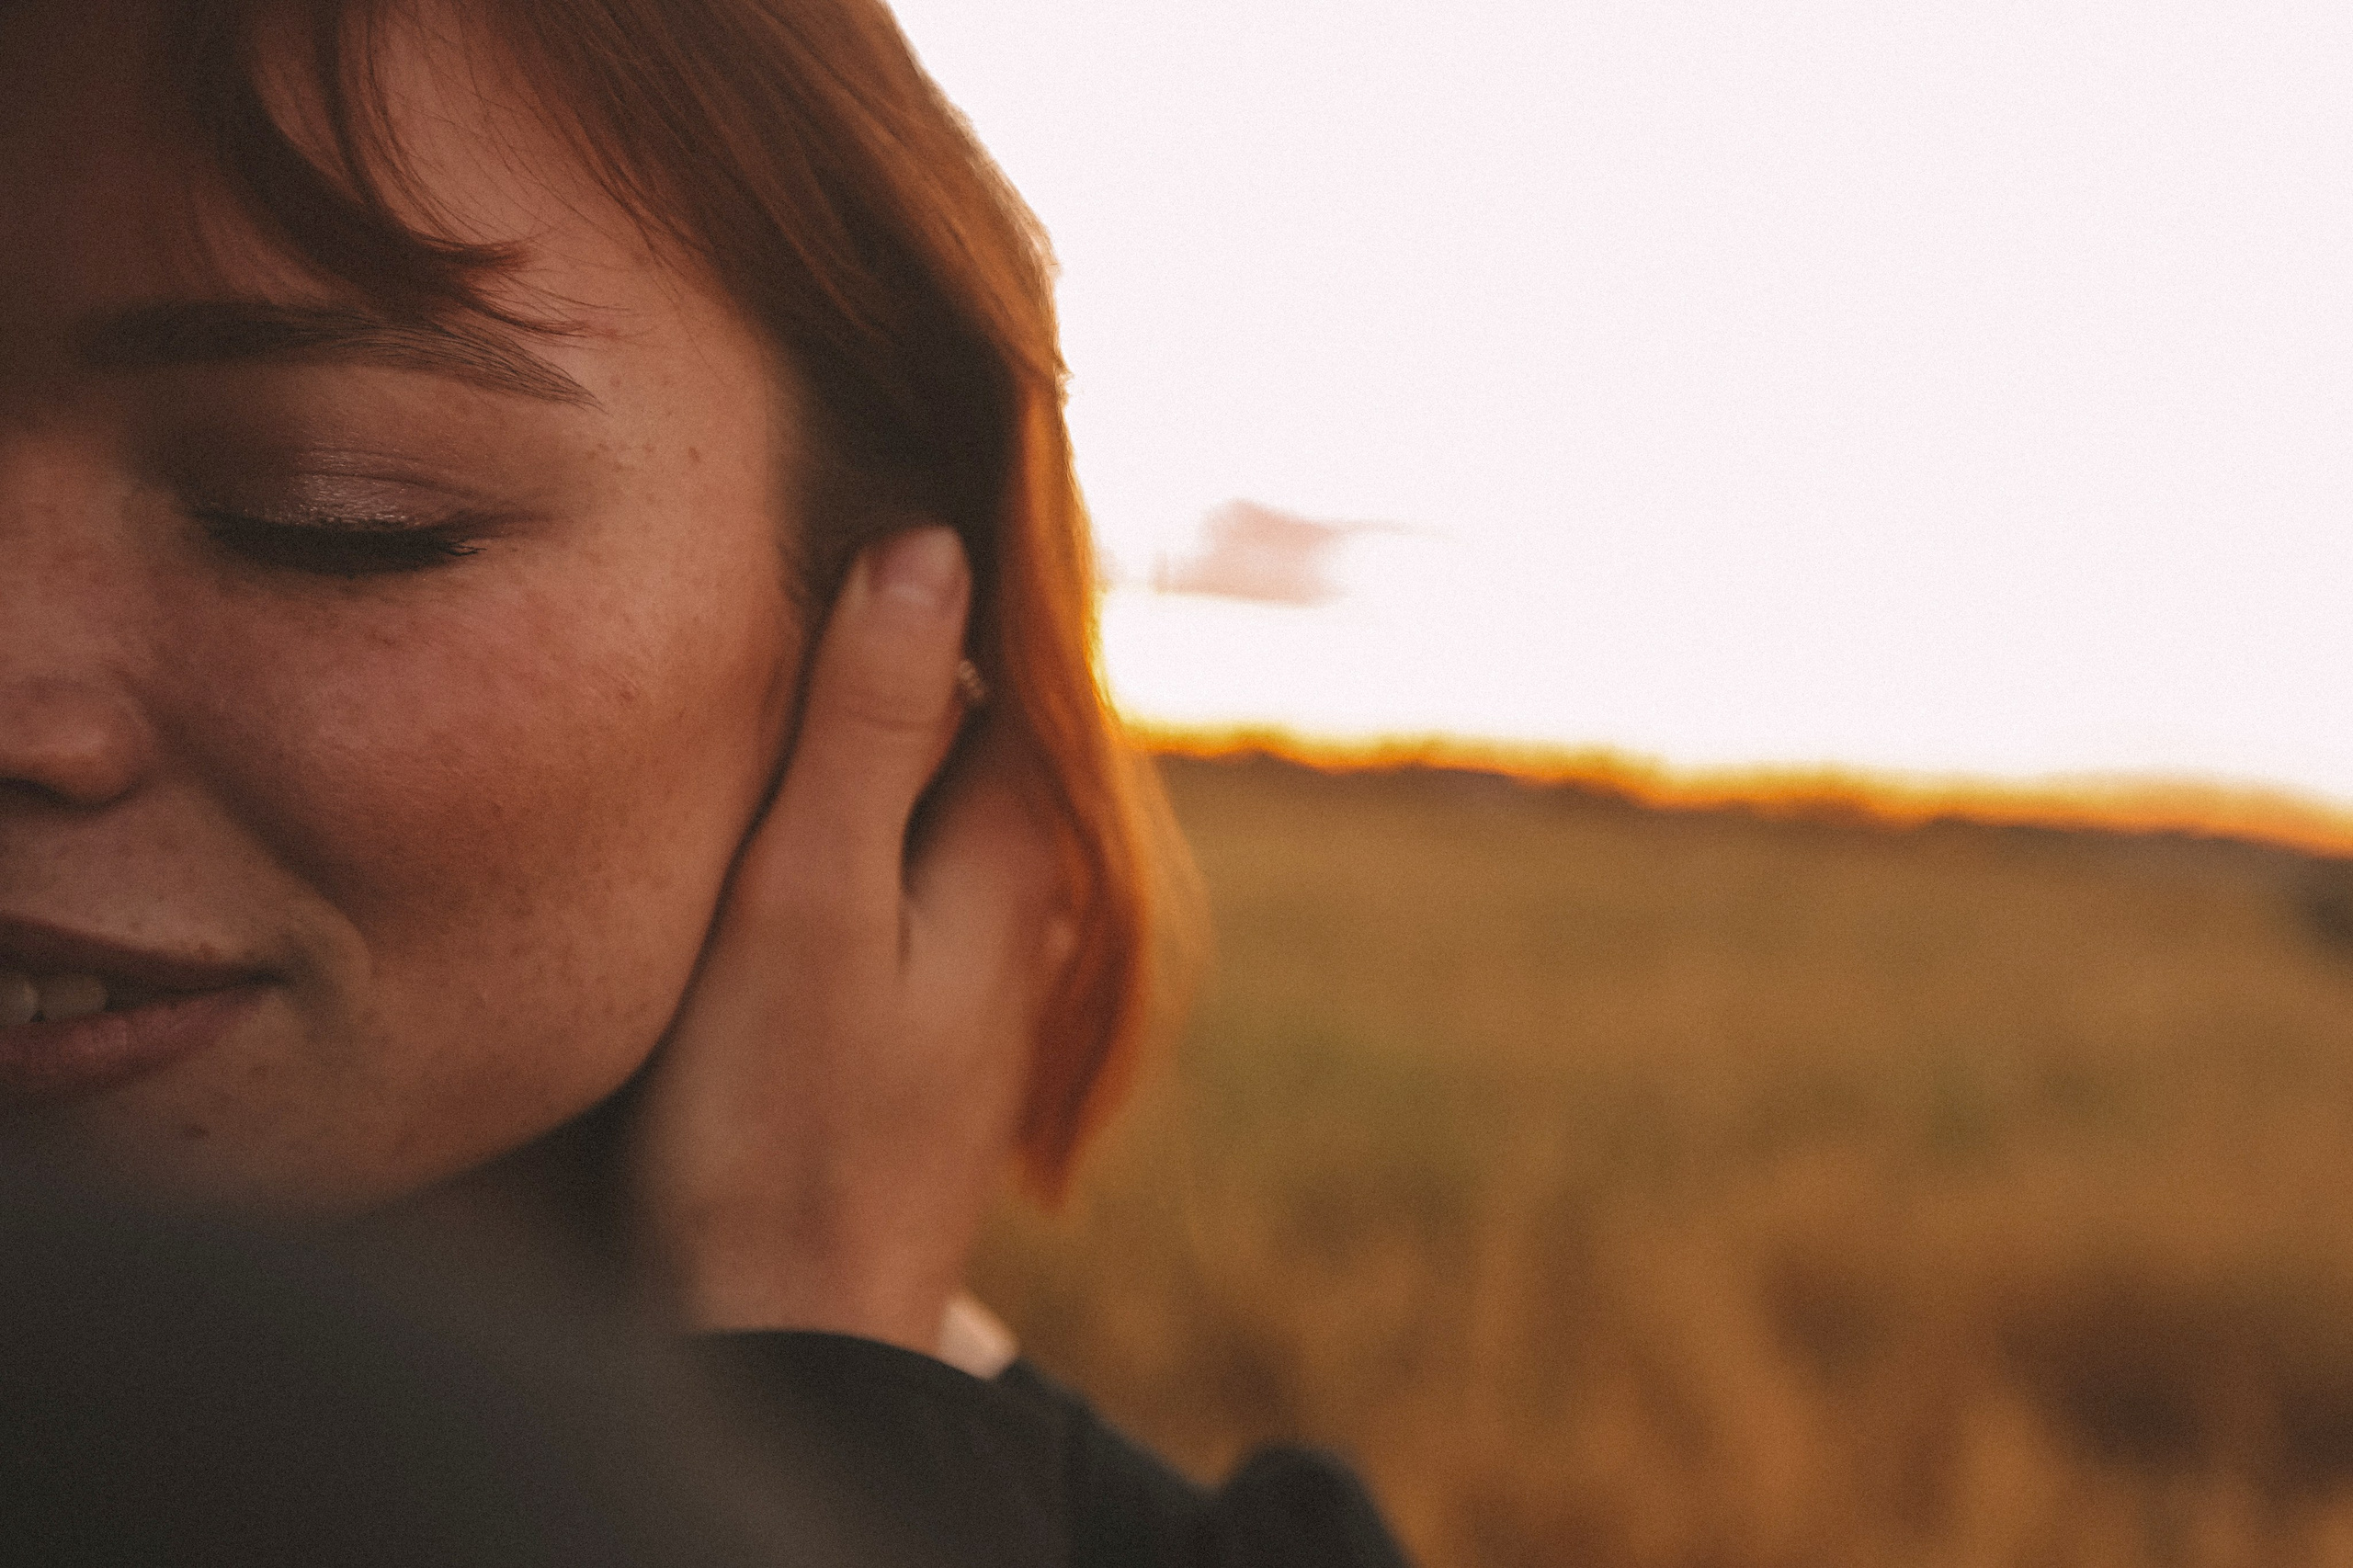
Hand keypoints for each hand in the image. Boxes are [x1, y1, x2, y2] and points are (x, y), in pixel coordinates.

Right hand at [626, 526, 1070, 1350]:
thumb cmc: (777, 1121)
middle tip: (888, 497)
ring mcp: (992, 965)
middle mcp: (1035, 902)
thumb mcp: (806, 899)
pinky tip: (841, 777)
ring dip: (928, 704)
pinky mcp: (937, 1015)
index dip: (994, 557)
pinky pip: (936, 857)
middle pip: (1005, 718)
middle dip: (959, 623)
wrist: (792, 1333)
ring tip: (858, 603)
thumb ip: (869, 727)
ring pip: (970, 789)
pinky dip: (902, 791)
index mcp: (1022, 852)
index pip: (1037, 659)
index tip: (959, 442)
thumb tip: (934, 547)